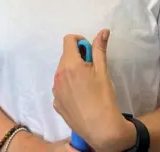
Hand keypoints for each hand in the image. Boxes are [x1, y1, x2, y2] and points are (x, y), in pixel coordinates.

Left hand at [52, 30, 135, 151]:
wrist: (100, 129)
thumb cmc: (104, 97)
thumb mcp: (103, 70)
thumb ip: (100, 49)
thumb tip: (103, 31)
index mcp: (70, 65)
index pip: (68, 40)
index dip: (80, 41)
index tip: (89, 50)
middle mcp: (58, 75)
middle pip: (66, 56)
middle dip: (78, 57)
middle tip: (92, 69)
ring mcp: (55, 90)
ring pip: (62, 72)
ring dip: (72, 72)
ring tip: (87, 85)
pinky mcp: (56, 103)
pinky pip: (60, 87)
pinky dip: (69, 86)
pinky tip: (81, 97)